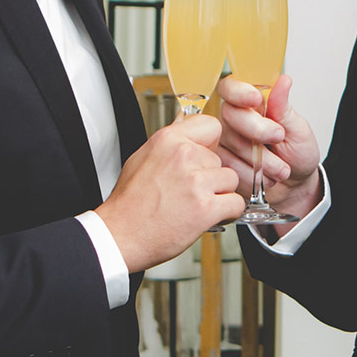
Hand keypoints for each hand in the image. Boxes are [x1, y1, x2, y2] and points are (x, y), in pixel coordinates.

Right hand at [94, 115, 242, 271]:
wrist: (120, 235)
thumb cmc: (129, 203)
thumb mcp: (142, 158)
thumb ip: (170, 141)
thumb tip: (185, 121)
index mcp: (168, 140)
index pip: (211, 126)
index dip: (210, 144)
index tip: (204, 158)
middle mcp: (184, 155)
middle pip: (220, 159)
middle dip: (210, 177)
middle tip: (189, 192)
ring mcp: (196, 181)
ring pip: (230, 180)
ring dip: (219, 195)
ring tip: (196, 205)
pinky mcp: (206, 207)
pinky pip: (236, 203)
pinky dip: (227, 213)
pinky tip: (209, 217)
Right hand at [216, 74, 322, 222]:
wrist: (294, 185)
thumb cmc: (296, 152)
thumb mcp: (298, 128)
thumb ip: (284, 107)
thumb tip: (283, 81)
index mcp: (252, 102)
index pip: (231, 87)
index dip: (240, 92)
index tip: (256, 100)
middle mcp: (234, 119)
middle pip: (230, 115)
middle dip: (257, 129)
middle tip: (279, 137)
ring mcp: (225, 141)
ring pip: (231, 143)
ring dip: (260, 158)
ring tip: (281, 167)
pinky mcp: (222, 163)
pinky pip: (229, 166)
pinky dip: (252, 174)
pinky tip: (266, 176)